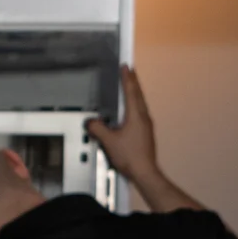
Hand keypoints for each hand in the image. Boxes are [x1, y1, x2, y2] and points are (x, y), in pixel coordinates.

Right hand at [86, 65, 163, 188]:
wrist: (145, 171)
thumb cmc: (131, 157)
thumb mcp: (108, 141)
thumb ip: (98, 129)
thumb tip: (91, 122)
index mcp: (136, 115)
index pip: (131, 92)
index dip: (127, 78)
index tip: (126, 67)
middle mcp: (144, 118)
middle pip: (139, 95)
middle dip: (134, 81)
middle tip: (131, 71)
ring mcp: (147, 125)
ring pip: (141, 103)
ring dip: (136, 92)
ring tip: (131, 86)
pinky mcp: (146, 133)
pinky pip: (141, 112)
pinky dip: (136, 104)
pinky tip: (131, 110)